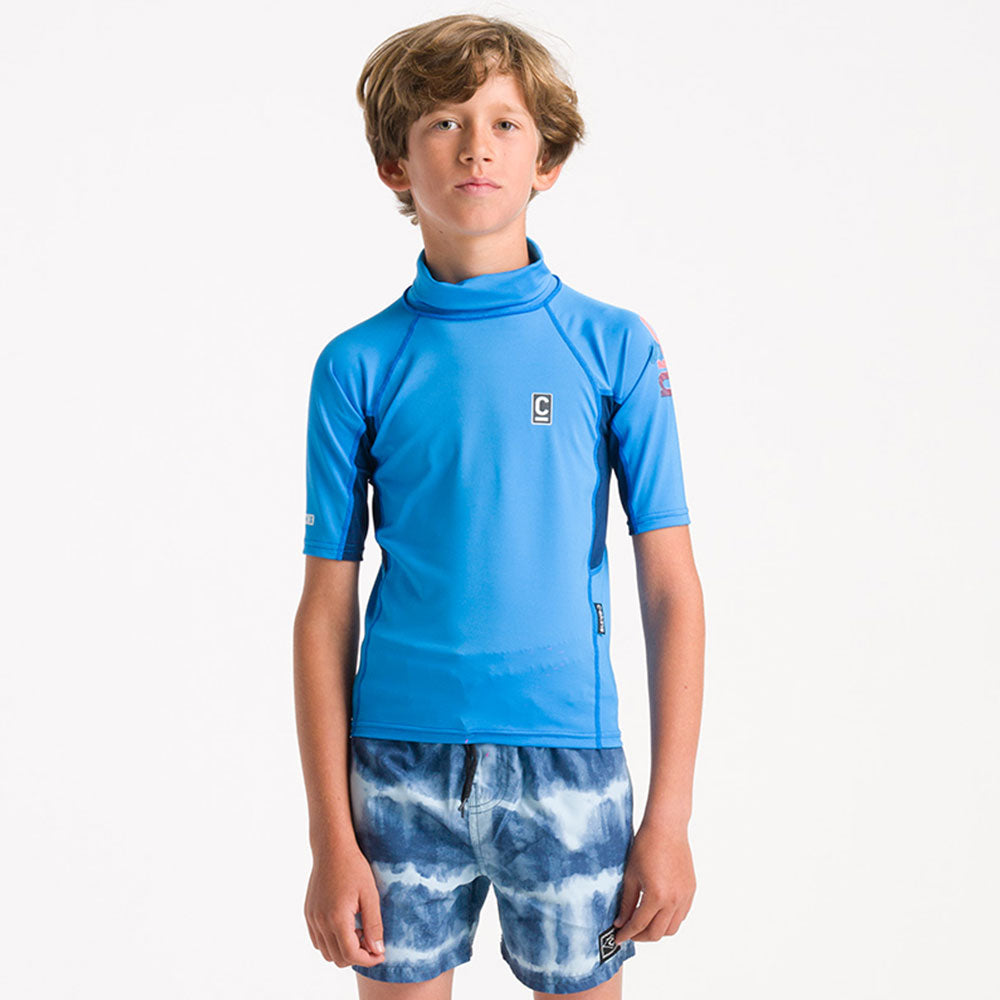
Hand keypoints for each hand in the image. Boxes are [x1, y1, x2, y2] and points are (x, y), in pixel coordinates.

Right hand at [304, 842, 385, 966]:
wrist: (332, 849)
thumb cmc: (354, 867)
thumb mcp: (370, 894)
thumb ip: (374, 925)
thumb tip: (378, 951)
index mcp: (336, 918)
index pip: (351, 954)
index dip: (368, 959)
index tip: (381, 953)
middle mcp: (320, 922)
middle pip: (338, 958)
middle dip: (357, 956)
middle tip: (372, 941)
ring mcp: (312, 919)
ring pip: (326, 953)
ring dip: (343, 950)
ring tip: (359, 930)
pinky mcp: (308, 914)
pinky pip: (318, 941)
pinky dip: (332, 942)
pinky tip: (346, 926)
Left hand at [612, 821, 695, 942]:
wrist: (667, 827)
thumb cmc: (646, 846)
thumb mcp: (630, 875)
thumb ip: (626, 902)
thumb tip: (621, 922)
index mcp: (656, 896)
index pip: (639, 925)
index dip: (626, 934)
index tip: (617, 938)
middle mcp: (673, 900)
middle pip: (657, 933)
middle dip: (641, 937)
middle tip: (629, 933)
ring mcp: (685, 896)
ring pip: (672, 928)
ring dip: (657, 930)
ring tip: (643, 924)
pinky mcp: (691, 890)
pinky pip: (681, 915)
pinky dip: (669, 920)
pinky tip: (658, 913)